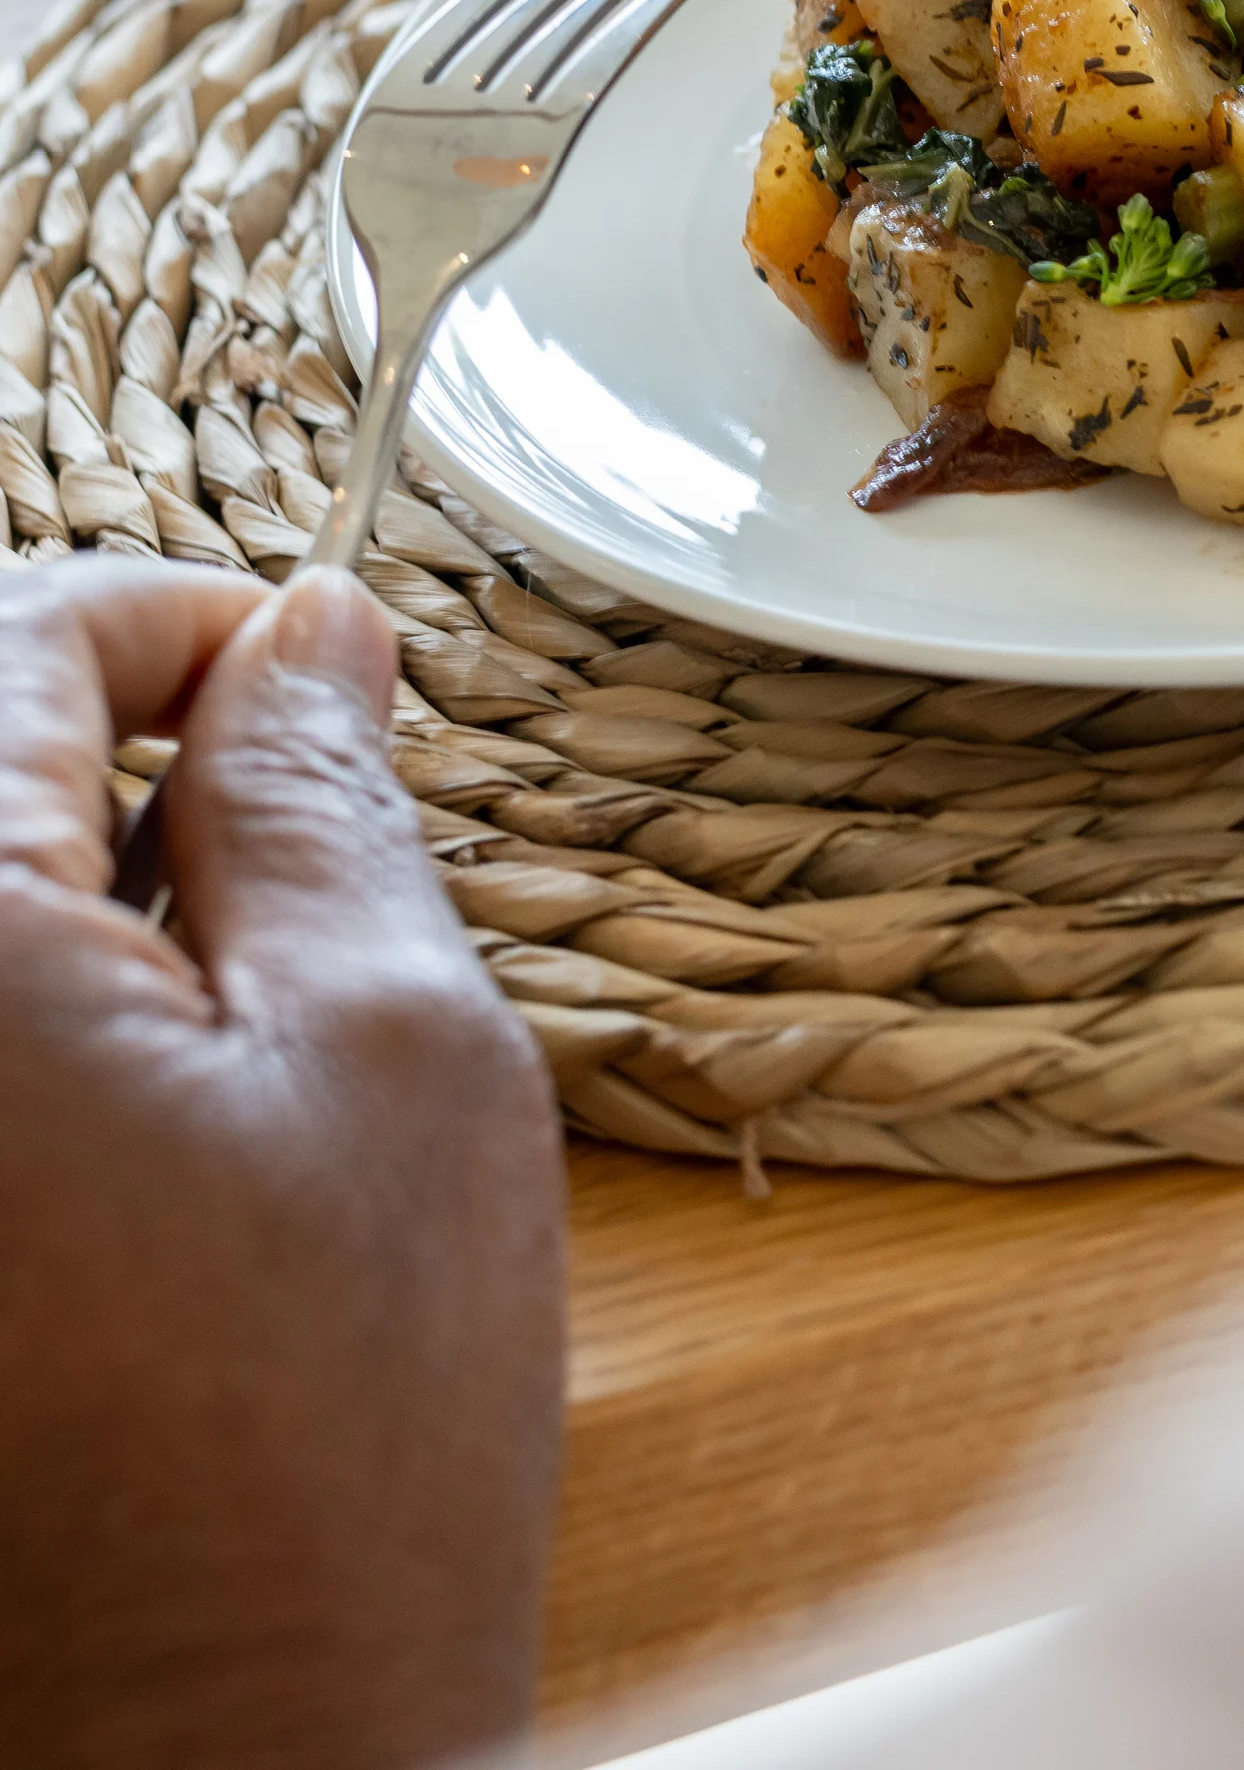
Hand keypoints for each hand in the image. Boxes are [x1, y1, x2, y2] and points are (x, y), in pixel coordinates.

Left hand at [0, 560, 564, 1768]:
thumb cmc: (334, 1430)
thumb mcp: (398, 1049)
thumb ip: (323, 802)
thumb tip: (307, 634)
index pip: (21, 637)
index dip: (195, 620)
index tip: (320, 669)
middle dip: (129, 754)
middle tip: (307, 845)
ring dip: (74, 892)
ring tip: (238, 1013)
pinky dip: (33, 1015)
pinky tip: (144, 1112)